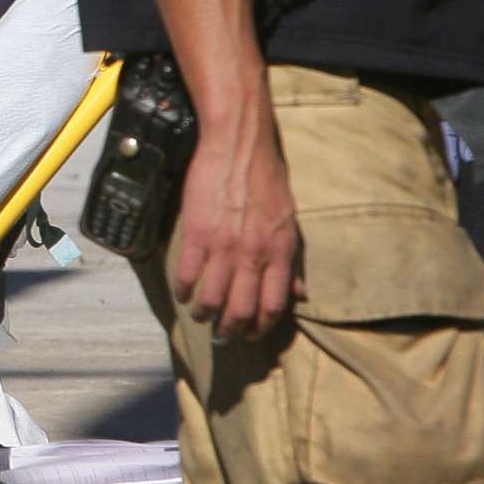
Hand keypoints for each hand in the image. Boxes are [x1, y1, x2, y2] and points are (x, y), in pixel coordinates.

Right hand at [173, 118, 303, 340]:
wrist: (239, 147)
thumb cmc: (267, 180)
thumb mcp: (290, 223)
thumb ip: (293, 262)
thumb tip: (301, 294)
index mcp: (280, 253)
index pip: (273, 306)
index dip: (260, 328)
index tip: (250, 335)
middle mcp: (254, 255)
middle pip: (241, 310)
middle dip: (230, 331)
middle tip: (222, 336)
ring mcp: (223, 247)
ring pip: (212, 299)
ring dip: (204, 315)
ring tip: (200, 316)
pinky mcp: (197, 234)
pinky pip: (188, 275)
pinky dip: (184, 290)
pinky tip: (182, 293)